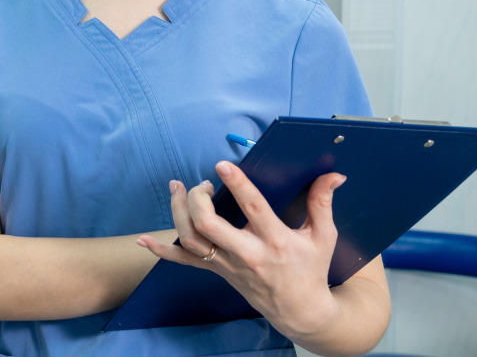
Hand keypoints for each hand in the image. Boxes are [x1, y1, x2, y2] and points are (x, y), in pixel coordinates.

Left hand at [137, 161, 345, 338]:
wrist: (300, 311)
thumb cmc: (312, 269)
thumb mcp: (323, 237)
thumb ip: (322, 203)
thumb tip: (333, 174)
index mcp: (275, 240)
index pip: (253, 209)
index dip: (237, 185)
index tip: (222, 165)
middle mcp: (247, 253)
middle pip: (209, 225)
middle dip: (198, 199)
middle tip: (203, 184)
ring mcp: (228, 264)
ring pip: (192, 239)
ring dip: (178, 211)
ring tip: (178, 187)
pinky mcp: (217, 271)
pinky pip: (185, 262)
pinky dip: (162, 252)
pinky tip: (144, 240)